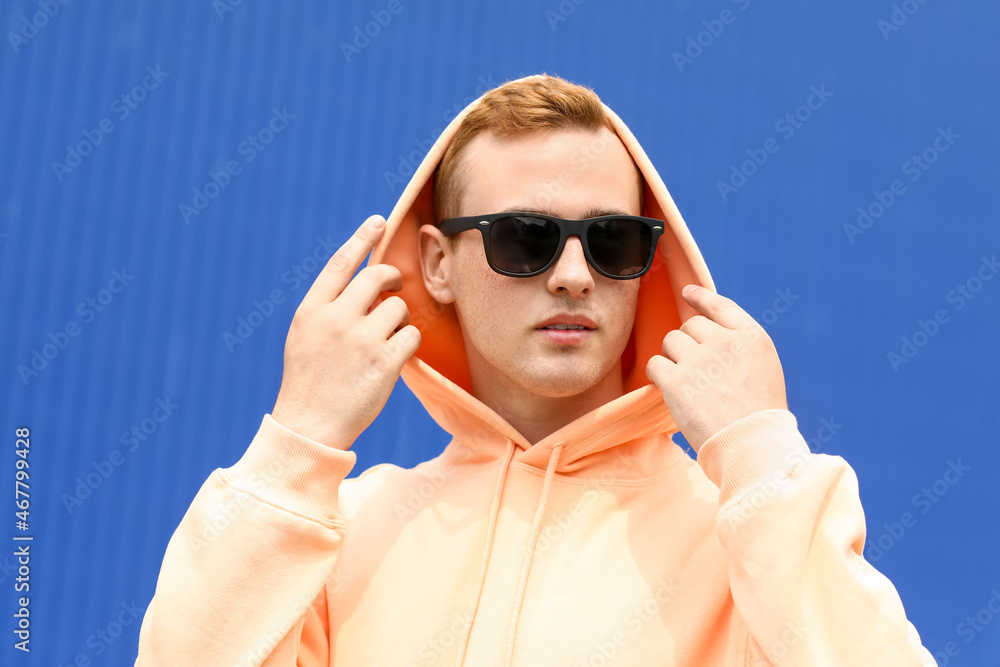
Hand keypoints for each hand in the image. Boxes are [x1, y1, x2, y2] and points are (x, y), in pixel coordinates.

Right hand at [271, 215, 420, 449]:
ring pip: (399, 307)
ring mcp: (360, 339)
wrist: (309, 426)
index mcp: (312, 311)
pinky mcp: (384, 361)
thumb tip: (366, 285)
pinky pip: (412, 335)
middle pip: (376, 277)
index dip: (362, 238)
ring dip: (401, 318)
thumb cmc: (309, 382)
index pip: (340, 264)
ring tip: (389, 337)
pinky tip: (397, 357)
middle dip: (392, 277)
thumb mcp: (305, 338)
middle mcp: (335, 319)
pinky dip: (409, 343)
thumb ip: (329, 309)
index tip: (379, 221)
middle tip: (395, 287)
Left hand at [645, 284, 787, 453]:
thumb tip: (706, 327)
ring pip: (671, 342)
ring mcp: (700, 360)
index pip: (720, 305)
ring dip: (673, 359)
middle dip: (688, 344)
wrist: (752, 446)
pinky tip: (669, 389)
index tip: (687, 293)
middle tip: (698, 373)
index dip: (700, 297)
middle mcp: (725, 342)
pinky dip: (658, 375)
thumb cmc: (758, 414)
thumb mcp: (763, 368)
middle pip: (690, 326)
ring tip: (689, 385)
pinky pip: (655, 364)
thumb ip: (739, 345)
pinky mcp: (677, 380)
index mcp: (751, 337)